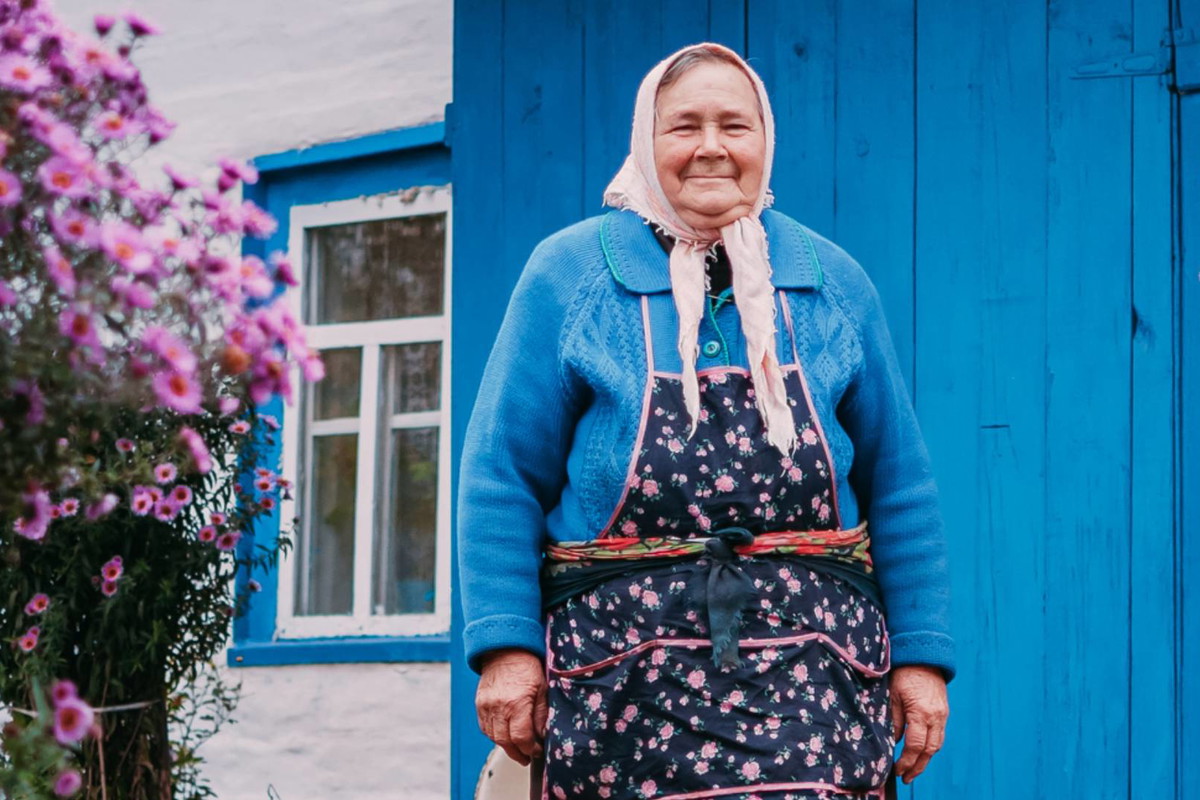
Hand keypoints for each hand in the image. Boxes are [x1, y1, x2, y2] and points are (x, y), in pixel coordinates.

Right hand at [475, 648, 548, 765]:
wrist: (505, 650)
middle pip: (505, 742)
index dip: (530, 749)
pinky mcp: (479, 704)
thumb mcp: (542, 688)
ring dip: (506, 746)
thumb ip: (541, 714)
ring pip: (493, 737)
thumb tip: (542, 735)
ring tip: (517, 747)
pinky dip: (494, 735)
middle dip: (518, 753)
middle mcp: (498, 707)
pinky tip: (504, 735)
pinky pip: (485, 728)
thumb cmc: (526, 666)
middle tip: (527, 756)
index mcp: (517, 703)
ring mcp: (486, 706)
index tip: (537, 750)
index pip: (522, 738)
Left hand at [890, 665, 948, 783]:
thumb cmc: (904, 673)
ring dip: (925, 760)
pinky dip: (930, 747)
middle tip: (905, 777)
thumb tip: (893, 741)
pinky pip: (939, 735)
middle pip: (929, 750)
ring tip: (912, 770)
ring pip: (937, 745)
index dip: (906, 761)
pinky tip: (920, 752)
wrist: (924, 656)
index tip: (897, 770)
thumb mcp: (893, 695)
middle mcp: (936, 716)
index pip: (914, 745)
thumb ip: (894, 720)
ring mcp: (942, 715)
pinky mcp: (944, 712)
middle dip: (917, 767)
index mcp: (921, 712)